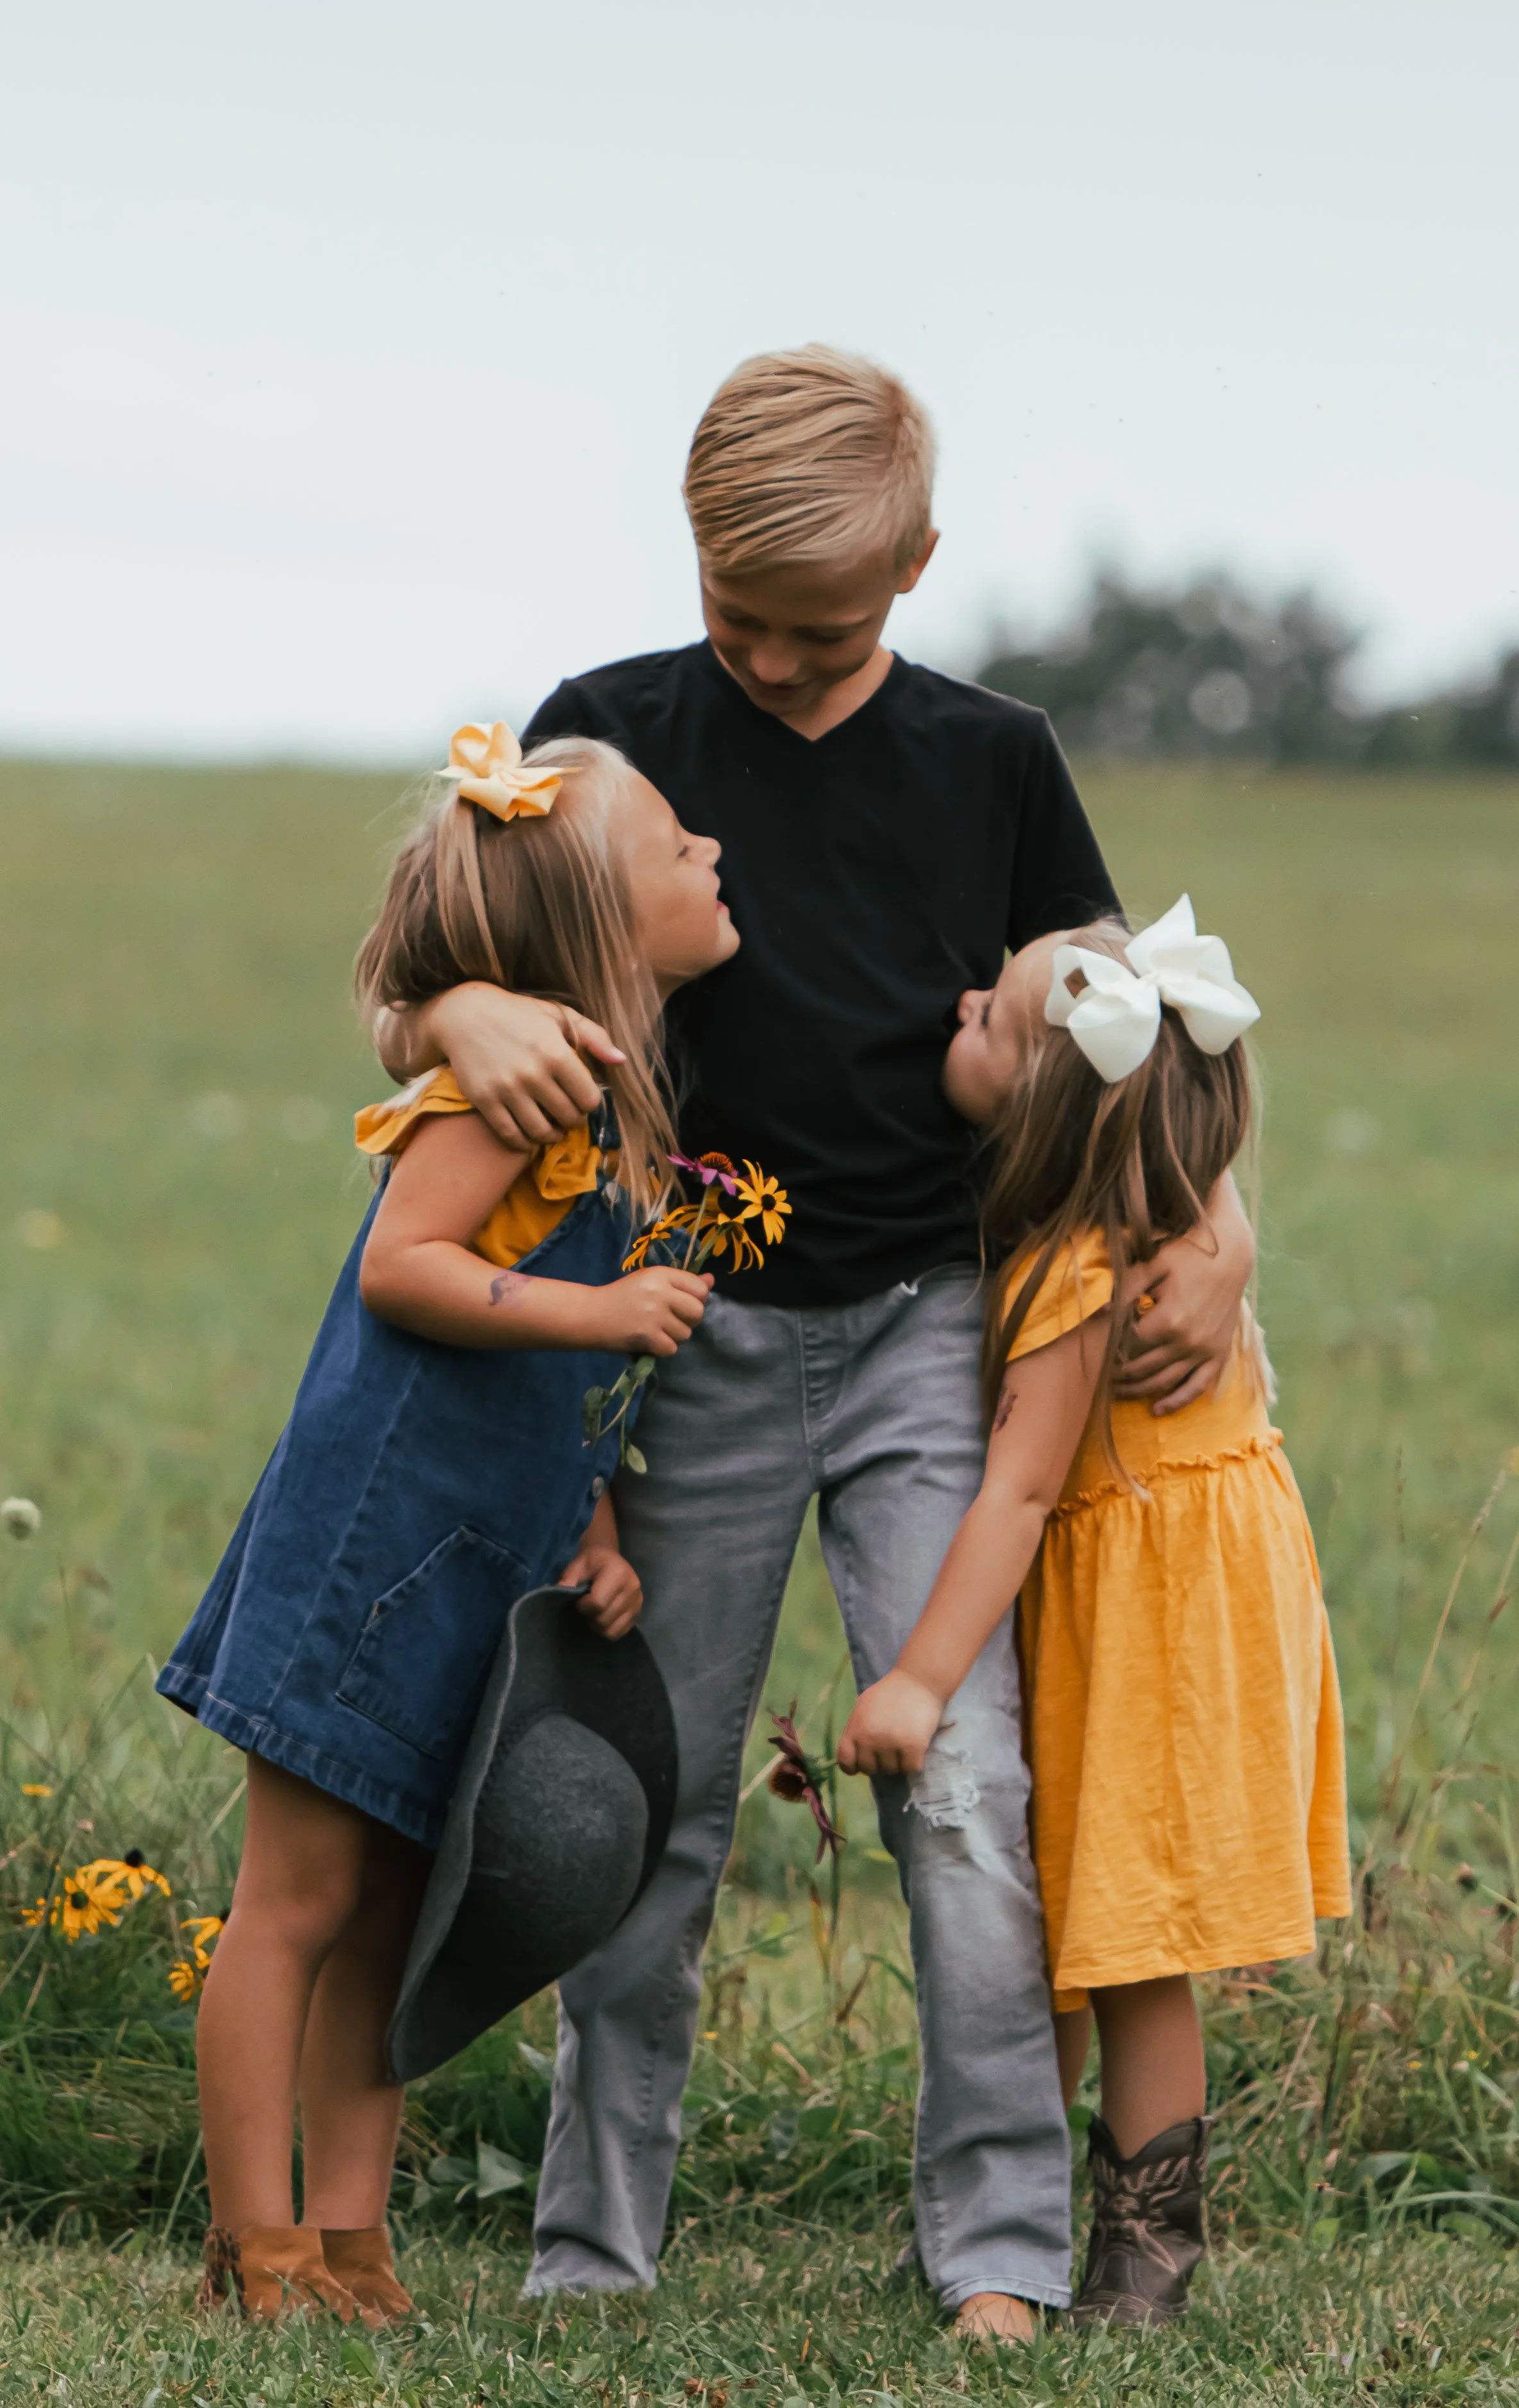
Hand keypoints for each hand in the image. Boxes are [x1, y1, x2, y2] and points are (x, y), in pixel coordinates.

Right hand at [422, 984, 625, 1149]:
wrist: (464, 1015)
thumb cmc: (518, 1014)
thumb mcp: (559, 1015)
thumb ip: (594, 1037)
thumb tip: (621, 1061)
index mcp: (556, 1053)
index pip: (589, 1099)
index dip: (590, 1103)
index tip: (583, 1099)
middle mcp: (533, 1074)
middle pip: (568, 1117)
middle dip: (573, 1119)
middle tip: (569, 1114)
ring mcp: (507, 1089)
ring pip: (542, 1132)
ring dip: (552, 1135)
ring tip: (553, 1128)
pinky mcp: (485, 1100)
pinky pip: (511, 1135)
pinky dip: (525, 1142)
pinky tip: (529, 1134)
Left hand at [558, 1543, 642, 1640]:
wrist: (607, 1557)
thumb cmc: (590, 1561)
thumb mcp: (575, 1566)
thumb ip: (568, 1580)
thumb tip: (560, 1594)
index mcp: (618, 1573)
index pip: (598, 1603)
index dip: (583, 1606)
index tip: (578, 1600)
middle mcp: (632, 1588)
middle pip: (605, 1619)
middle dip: (589, 1617)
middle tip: (585, 1607)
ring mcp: (637, 1601)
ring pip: (612, 1630)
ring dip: (598, 1626)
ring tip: (594, 1613)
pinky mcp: (639, 1611)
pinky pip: (621, 1632)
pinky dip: (609, 1629)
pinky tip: (603, 1617)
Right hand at [595, 1267, 711, 1357]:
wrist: (591, 1314)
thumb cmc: (622, 1296)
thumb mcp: (650, 1281)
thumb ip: (681, 1282)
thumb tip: (711, 1281)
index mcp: (661, 1275)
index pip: (699, 1288)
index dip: (696, 1299)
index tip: (681, 1303)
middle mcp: (661, 1293)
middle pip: (698, 1312)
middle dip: (689, 1319)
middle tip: (671, 1319)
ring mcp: (654, 1316)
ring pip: (685, 1333)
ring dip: (673, 1335)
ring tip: (655, 1329)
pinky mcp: (648, 1337)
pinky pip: (672, 1348)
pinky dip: (662, 1348)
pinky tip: (649, 1340)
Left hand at [837, 1670, 945, 1778]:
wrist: (918, 1680)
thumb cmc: (889, 1692)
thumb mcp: (863, 1706)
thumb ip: (857, 1729)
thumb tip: (856, 1752)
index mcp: (855, 1729)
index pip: (845, 1761)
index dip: (852, 1766)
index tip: (862, 1763)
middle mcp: (870, 1739)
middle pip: (870, 1769)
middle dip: (878, 1763)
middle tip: (888, 1751)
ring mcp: (891, 1744)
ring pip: (891, 1770)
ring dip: (897, 1762)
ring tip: (902, 1745)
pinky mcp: (913, 1747)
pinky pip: (910, 1768)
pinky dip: (913, 1762)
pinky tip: (914, 1748)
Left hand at [1113, 1179, 1254, 1415]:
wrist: (1232, 1256)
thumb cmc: (1188, 1256)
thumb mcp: (1154, 1265)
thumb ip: (1127, 1288)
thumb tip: (1100, 1312)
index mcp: (1169, 1320)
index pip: (1129, 1345)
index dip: (1110, 1349)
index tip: (1094, 1351)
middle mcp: (1187, 1342)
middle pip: (1143, 1368)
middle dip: (1118, 1374)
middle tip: (1097, 1376)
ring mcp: (1204, 1351)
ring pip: (1165, 1382)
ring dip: (1138, 1391)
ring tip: (1115, 1392)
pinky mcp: (1218, 1355)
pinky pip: (1197, 1386)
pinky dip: (1177, 1401)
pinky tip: (1157, 1410)